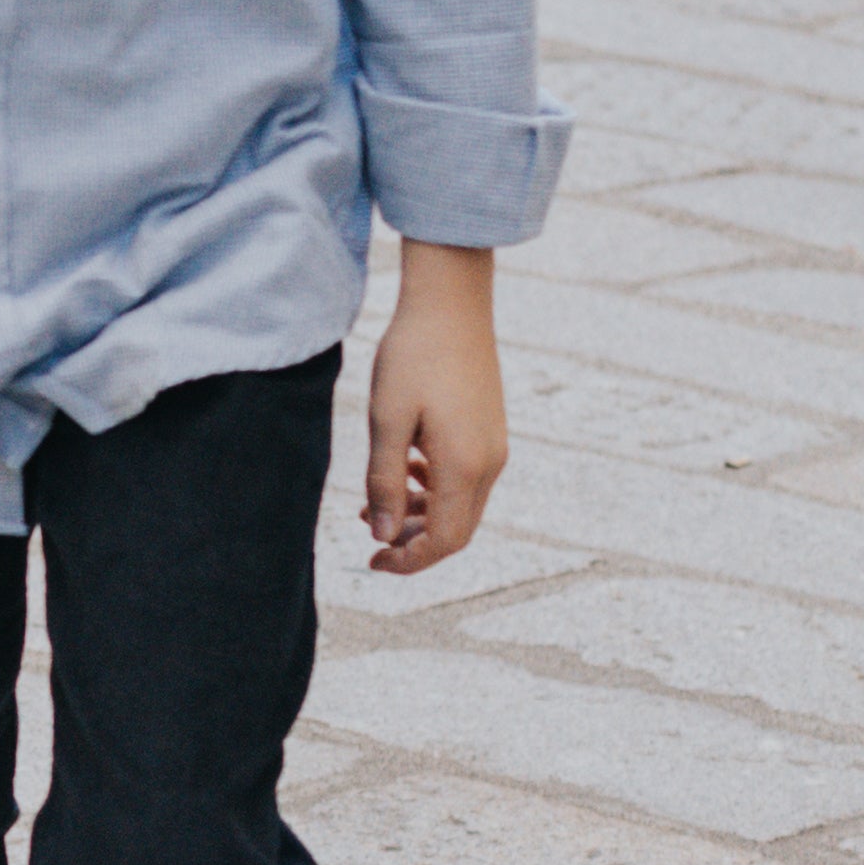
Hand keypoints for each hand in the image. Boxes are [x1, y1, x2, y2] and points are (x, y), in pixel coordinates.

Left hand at [363, 245, 504, 574]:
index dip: (408, 561)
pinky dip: (435, 488)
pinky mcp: (489, 430)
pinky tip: (405, 468)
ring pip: (461, 505)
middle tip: (369, 535)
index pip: (443, 541)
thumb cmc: (412, 356)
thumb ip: (384, 482)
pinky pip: (466, 479)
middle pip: (456, 530)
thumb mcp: (386, 421)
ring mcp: (494, 446)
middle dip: (413, 542)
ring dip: (421, 514)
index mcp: (463, 466)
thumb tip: (383, 537)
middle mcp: (488, 463)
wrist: (451, 303)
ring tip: (375, 502)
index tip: (373, 561)